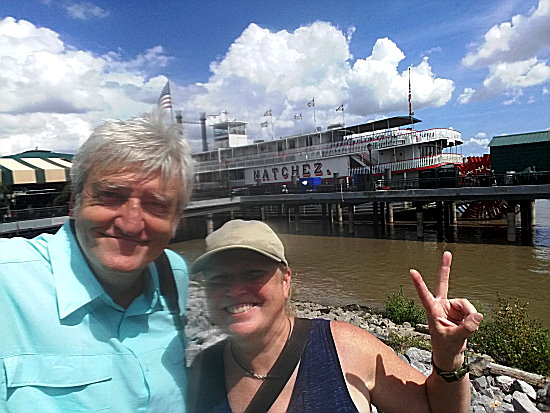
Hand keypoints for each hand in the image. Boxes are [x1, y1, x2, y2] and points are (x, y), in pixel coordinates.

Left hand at [409, 251, 482, 368]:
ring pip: (466, 304)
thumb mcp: (455, 339)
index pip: (424, 295)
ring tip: (467, 328)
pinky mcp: (460, 311)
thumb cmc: (445, 346)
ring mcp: (451, 307)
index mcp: (432, 311)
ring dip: (469, 315)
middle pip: (444, 283)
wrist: (450, 354)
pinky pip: (471, 310)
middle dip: (445, 268)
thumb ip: (467, 327)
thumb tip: (478, 315)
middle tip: (447, 253)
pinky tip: (470, 325)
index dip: (419, 283)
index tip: (412, 271)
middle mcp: (441, 305)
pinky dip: (473, 318)